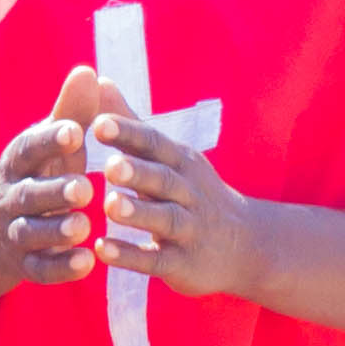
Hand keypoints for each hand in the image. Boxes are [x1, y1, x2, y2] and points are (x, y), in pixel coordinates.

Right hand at [0, 87, 100, 290]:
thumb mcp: (54, 144)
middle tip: (85, 189)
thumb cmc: (43, 174)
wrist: (0, 233)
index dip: (49, 140)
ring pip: (32, 233)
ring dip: (56, 231)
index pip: (29, 148)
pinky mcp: (27, 265)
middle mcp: (12, 197)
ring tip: (84, 226)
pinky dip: (61, 268)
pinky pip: (40, 269)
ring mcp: (17, 232)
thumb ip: (71, 111)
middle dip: (54, 192)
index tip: (75, 130)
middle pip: (28, 195)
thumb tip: (88, 71)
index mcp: (18, 162)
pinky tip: (87, 263)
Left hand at [82, 100, 270, 303]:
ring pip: (165, 219)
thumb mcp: (170, 158)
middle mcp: (188, 193)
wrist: (246, 246)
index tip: (98, 123)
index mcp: (182, 164)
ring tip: (110, 206)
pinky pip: (156, 260)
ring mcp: (189, 230)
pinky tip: (102, 250)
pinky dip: (130, 256)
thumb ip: (131, 124)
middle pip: (164, 180)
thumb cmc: (193, 194)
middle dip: (139, 172)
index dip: (129, 134)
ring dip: (138, 212)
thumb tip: (98, 80)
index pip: (156, 144)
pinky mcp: (183, 264)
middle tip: (109, 166)